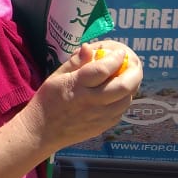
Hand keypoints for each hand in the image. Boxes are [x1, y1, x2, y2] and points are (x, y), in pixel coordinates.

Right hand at [21, 42, 142, 151]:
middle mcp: (91, 102)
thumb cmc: (48, 99)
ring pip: (126, 100)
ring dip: (131, 86)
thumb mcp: (57, 76)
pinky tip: (119, 93)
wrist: (42, 130)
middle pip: (122, 87)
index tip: (120, 52)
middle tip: (135, 63)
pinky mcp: (103, 127)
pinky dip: (124, 99)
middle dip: (134, 72)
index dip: (115, 58)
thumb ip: (75, 62)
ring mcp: (99, 117)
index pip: (103, 69)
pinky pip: (121, 111)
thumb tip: (89, 47)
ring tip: (129, 77)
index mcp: (77, 86)